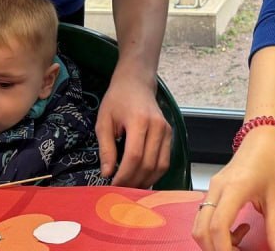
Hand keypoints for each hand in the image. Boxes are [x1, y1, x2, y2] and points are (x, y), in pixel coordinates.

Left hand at [97, 70, 171, 186]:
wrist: (136, 83)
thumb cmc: (117, 100)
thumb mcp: (104, 122)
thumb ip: (106, 148)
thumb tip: (107, 174)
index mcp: (140, 121)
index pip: (134, 156)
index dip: (124, 175)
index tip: (112, 186)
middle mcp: (158, 127)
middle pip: (148, 164)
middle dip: (134, 182)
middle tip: (120, 192)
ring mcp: (167, 131)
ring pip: (160, 165)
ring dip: (146, 181)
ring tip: (131, 189)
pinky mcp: (170, 134)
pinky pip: (165, 160)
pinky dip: (154, 173)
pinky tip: (142, 179)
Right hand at [193, 125, 274, 250]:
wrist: (261, 137)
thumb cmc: (269, 160)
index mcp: (234, 189)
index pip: (218, 226)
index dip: (223, 249)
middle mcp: (217, 189)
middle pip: (201, 230)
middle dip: (214, 249)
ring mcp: (211, 189)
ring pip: (199, 225)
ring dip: (214, 241)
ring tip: (238, 242)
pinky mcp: (212, 190)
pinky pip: (204, 216)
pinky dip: (215, 231)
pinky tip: (237, 228)